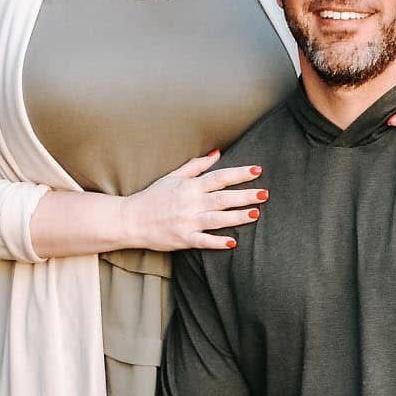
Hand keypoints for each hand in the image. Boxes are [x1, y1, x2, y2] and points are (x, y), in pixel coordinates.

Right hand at [122, 151, 266, 252]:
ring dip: (237, 217)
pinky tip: (233, 242)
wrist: (131, 220)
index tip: (257, 170)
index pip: (219, 177)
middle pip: (222, 198)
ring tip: (256, 213)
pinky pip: (203, 241)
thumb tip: (217, 153)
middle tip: (265, 194)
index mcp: (189, 186)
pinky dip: (218, 242)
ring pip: (217, 219)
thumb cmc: (153, 197)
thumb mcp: (173, 177)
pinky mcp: (183, 239)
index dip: (239, 173)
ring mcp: (187, 222)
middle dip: (245, 195)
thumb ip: (196, 166)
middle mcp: (190, 203)